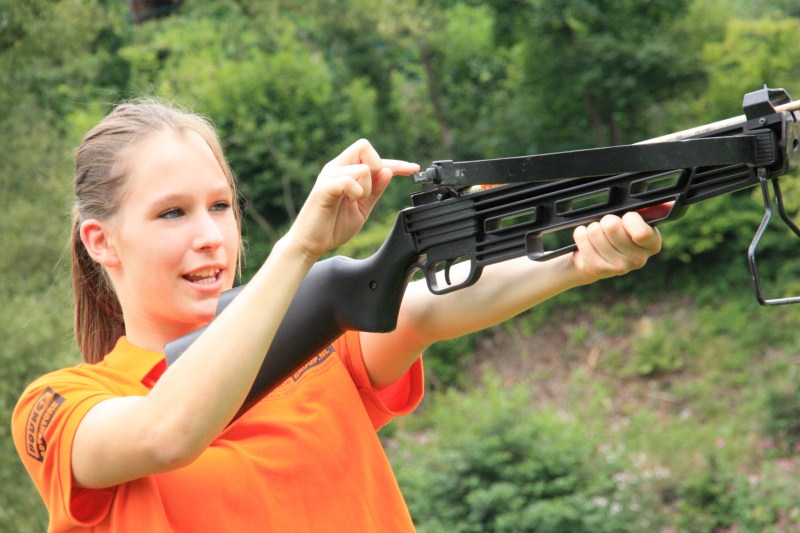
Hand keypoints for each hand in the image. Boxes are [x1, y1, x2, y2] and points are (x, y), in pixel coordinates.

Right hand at [289, 139, 418, 258]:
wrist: (311, 243)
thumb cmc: (332, 225)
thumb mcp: (363, 207)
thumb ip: (375, 190)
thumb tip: (388, 172)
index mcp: (345, 171)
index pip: (373, 157)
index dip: (396, 163)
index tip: (414, 169)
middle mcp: (336, 168)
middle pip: (364, 146)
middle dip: (377, 166)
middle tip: (369, 190)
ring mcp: (329, 176)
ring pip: (363, 167)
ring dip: (366, 188)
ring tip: (354, 201)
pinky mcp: (324, 188)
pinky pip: (349, 180)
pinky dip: (356, 192)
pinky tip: (349, 201)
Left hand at [571, 211, 661, 282]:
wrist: (598, 257)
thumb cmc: (619, 233)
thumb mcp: (634, 221)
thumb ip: (649, 210)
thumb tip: (670, 202)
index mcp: (652, 244)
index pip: (642, 232)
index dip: (629, 219)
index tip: (627, 217)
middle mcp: (639, 260)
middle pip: (612, 226)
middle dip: (607, 220)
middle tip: (609, 225)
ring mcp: (618, 267)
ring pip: (595, 231)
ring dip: (593, 228)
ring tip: (598, 233)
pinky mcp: (598, 270)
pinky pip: (582, 240)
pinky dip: (581, 234)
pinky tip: (586, 239)